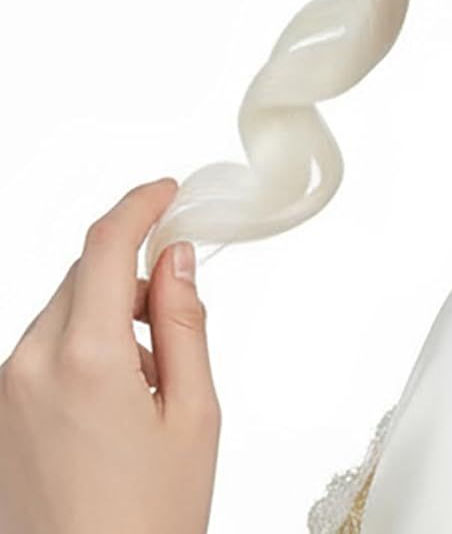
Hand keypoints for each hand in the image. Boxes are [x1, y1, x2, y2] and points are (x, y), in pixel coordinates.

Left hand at [0, 177, 220, 533]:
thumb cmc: (146, 525)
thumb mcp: (194, 417)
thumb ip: (186, 325)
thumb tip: (176, 260)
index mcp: (85, 359)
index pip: (105, 244)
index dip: (140, 205)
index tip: (167, 191)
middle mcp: (29, 367)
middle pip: (83, 276)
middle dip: (132, 271)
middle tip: (180, 303)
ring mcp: (5, 396)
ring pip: (61, 314)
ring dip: (107, 317)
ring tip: (151, 385)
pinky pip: (40, 355)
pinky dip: (81, 352)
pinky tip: (115, 408)